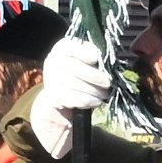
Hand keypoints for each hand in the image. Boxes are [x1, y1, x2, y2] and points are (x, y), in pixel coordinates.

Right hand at [29, 33, 115, 159]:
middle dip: (98, 77)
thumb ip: (93, 61)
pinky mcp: (52, 98)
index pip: (75, 45)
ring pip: (79, 82)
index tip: (97, 59)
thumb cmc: (76, 90)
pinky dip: (86, 101)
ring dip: (95, 91)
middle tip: (107, 84)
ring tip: (101, 96)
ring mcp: (51, 80)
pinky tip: (92, 105)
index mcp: (61, 50)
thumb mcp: (83, 71)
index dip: (88, 53)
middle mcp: (52, 62)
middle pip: (81, 67)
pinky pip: (73, 96)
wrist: (54, 116)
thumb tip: (110, 56)